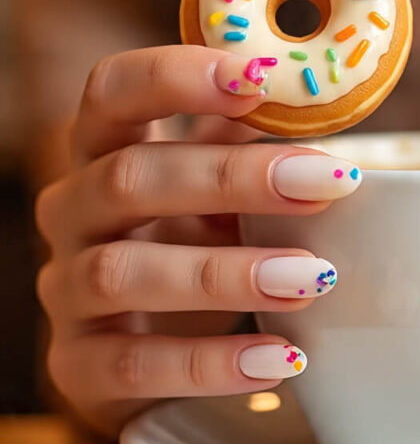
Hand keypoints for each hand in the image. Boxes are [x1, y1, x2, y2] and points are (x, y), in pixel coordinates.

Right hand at [35, 45, 359, 436]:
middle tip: (328, 185)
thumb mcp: (221, 188)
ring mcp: (67, 291)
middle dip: (233, 178)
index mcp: (108, 150)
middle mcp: (74, 211)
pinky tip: (282, 360)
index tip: (256, 79)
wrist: (152, 351)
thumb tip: (315, 100)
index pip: (113, 91)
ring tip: (313, 279)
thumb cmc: (196, 242)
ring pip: (123, 272)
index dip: (175, 77)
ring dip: (227, 274)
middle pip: (130, 177)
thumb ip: (251, 143)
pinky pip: (133, 364)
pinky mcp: (78, 366)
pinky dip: (211, 364)